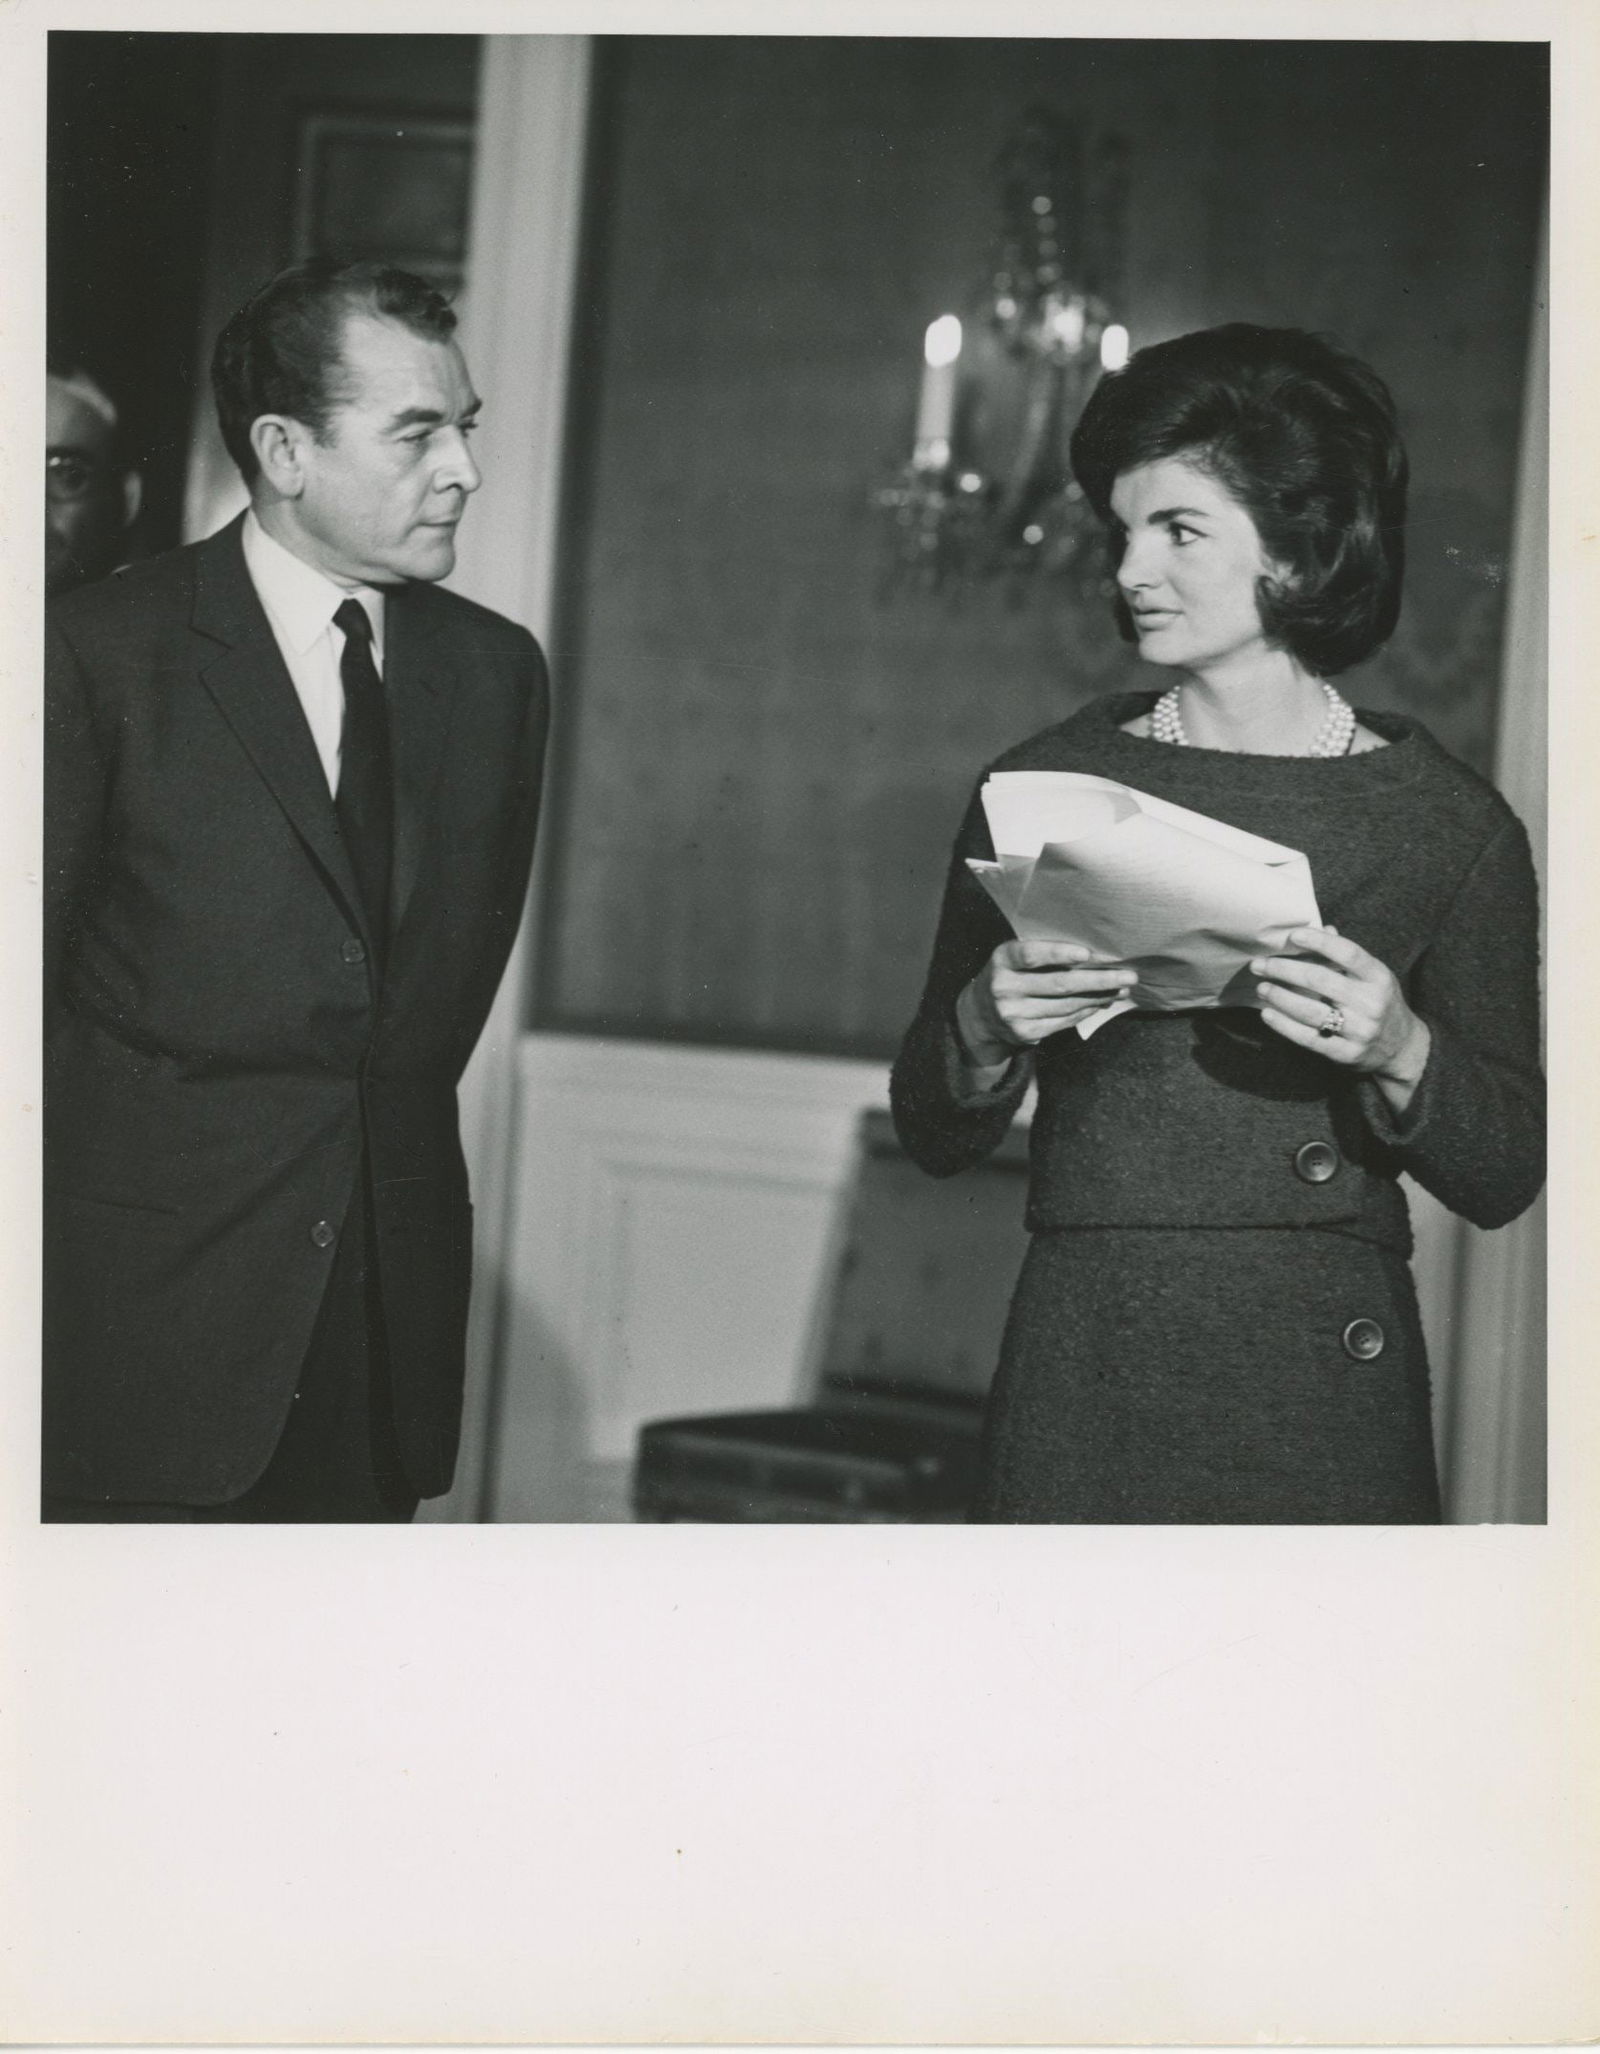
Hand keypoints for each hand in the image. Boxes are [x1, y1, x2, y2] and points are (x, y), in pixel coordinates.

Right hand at [956, 939, 1138, 1067]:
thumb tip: (1093, 954)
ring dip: (1099, 997)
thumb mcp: (1013, 958)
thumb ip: (1042, 954)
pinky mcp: (1025, 1034)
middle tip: (1129, 976)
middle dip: (1098, 980)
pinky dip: (1086, 1011)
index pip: (1031, 955)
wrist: (979, 1015)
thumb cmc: (1010, 975)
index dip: (1060, 954)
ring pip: (1066, 1006)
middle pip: (1058, 984)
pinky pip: (1063, 1022)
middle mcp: (1004, 988)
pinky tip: (1101, 1002)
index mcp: (1002, 960)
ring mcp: (1014, 1015)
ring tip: (1121, 988)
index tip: (1089, 953)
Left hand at [1252, 925, 1429, 1111]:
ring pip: (1311, 1011)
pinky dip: (1284, 1026)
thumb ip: (1348, 956)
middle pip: (1320, 980)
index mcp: (1379, 978)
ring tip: (1261, 987)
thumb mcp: (1374, 977)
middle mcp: (1371, 1003)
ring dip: (1280, 997)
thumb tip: (1322, 929)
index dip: (1318, 942)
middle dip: (1284, 970)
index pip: (1347, 953)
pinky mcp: (1346, 1054)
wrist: (1402, 1049)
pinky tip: (1268, 1014)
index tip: (1292, 936)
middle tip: (1260, 964)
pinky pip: (1309, 1038)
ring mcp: (1360, 1031)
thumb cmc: (1380, 1003)